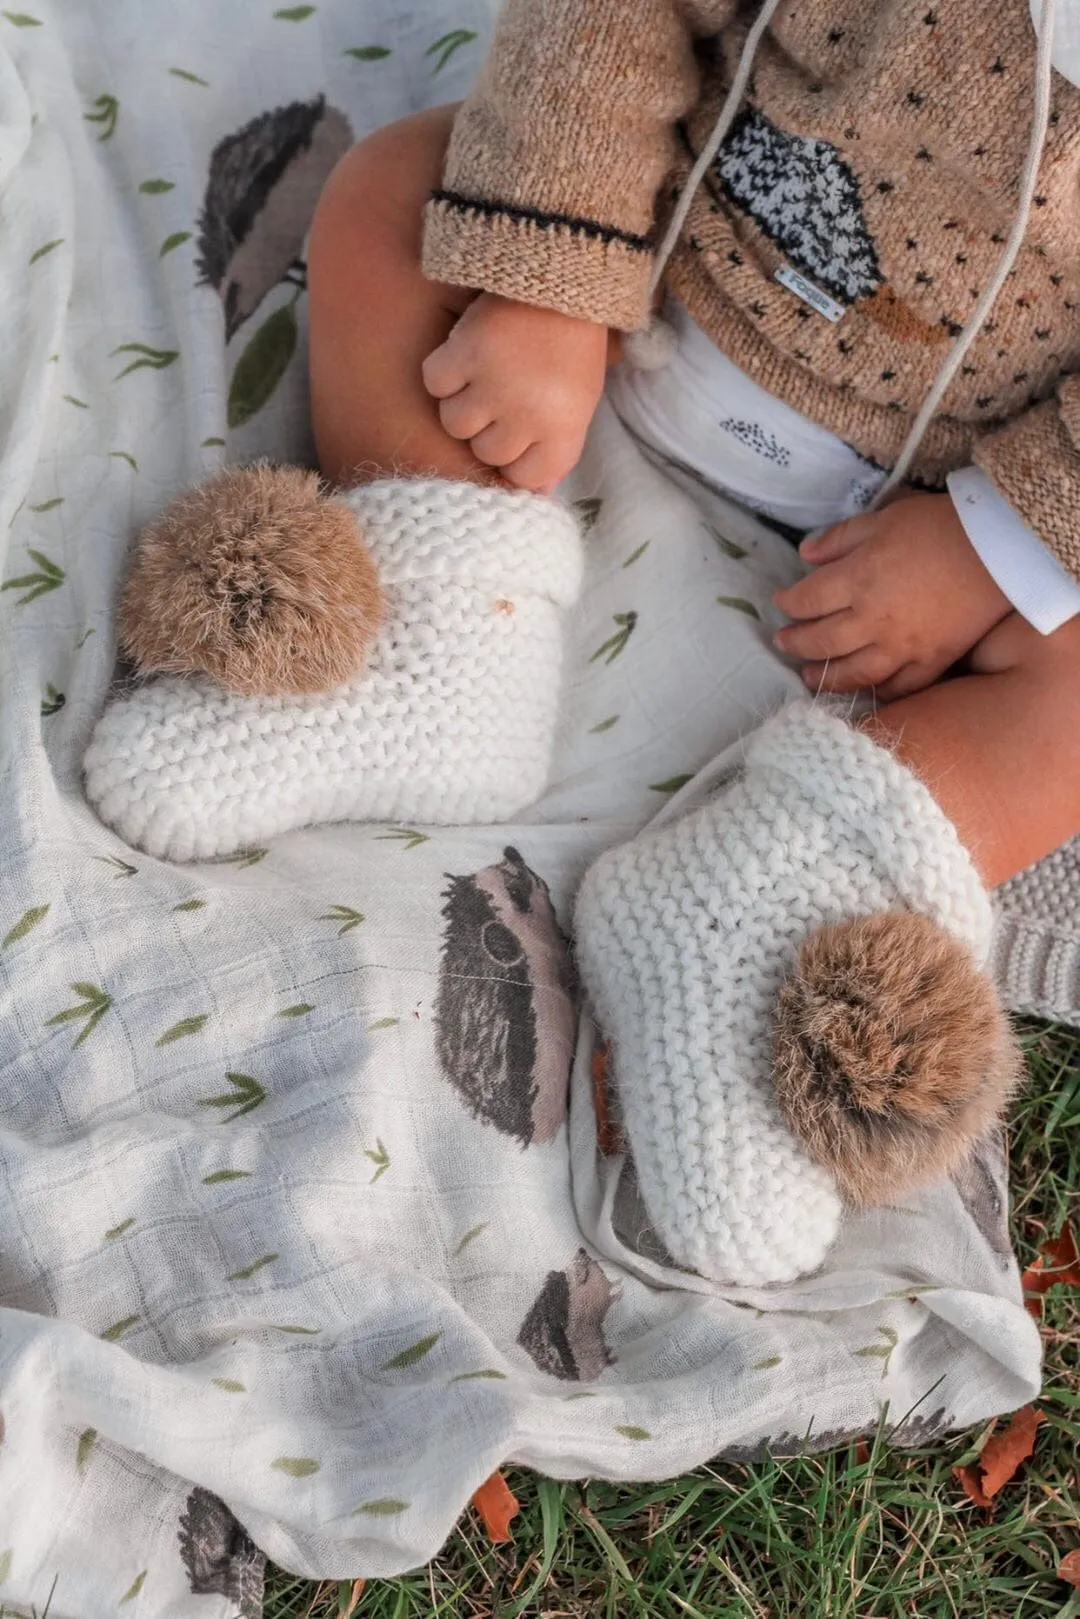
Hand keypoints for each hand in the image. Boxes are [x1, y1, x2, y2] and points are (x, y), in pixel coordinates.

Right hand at [421, 292, 610, 492]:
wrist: (562, 276)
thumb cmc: (570, 347)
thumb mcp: (578, 404)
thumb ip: (555, 450)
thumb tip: (533, 493)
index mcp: (564, 429)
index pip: (525, 480)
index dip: (518, 459)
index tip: (520, 435)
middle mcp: (529, 415)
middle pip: (486, 453)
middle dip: (490, 428)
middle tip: (504, 393)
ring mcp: (494, 385)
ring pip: (455, 424)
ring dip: (463, 401)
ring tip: (484, 372)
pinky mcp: (465, 352)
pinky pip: (435, 384)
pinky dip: (443, 370)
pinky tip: (465, 353)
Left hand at [772, 493, 1011, 699]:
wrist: (999, 549)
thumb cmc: (937, 527)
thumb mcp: (882, 519)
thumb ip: (840, 538)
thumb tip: (804, 554)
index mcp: (856, 580)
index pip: (807, 599)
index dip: (789, 603)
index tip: (781, 603)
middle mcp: (872, 620)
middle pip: (822, 641)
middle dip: (796, 643)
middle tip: (783, 644)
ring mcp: (902, 647)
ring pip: (853, 673)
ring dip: (825, 677)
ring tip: (808, 677)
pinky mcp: (932, 662)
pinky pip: (899, 687)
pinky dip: (877, 692)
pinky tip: (864, 691)